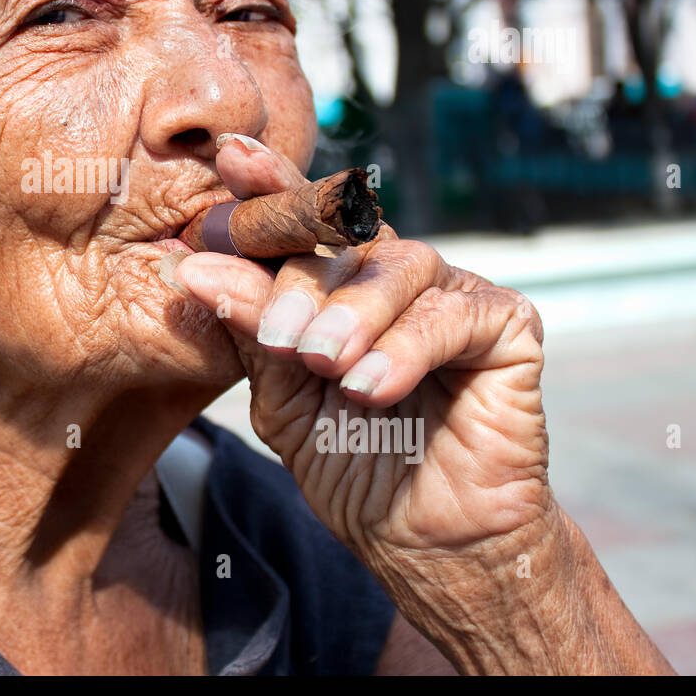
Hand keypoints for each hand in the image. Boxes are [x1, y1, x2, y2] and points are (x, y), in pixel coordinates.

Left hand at [169, 135, 549, 576]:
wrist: (421, 539)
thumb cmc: (351, 463)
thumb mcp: (280, 395)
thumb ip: (246, 328)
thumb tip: (189, 266)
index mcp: (335, 284)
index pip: (298, 223)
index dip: (267, 186)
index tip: (230, 156)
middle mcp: (392, 276)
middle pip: (341, 241)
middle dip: (299, 284)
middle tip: (280, 341)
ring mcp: (451, 293)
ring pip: (397, 266)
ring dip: (352, 315)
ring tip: (324, 366)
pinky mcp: (506, 324)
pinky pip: (452, 314)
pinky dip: (406, 348)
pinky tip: (373, 390)